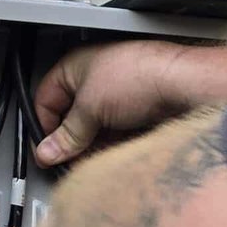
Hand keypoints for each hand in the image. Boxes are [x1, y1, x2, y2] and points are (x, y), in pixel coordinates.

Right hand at [34, 40, 185, 166]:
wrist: (184, 84)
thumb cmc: (141, 76)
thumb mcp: (90, 108)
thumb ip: (66, 134)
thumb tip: (48, 151)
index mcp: (75, 66)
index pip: (45, 99)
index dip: (42, 125)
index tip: (45, 149)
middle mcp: (95, 79)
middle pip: (70, 117)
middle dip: (68, 140)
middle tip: (67, 159)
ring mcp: (116, 96)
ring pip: (92, 129)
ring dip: (89, 146)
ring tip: (89, 161)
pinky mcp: (135, 113)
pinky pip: (113, 134)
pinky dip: (109, 147)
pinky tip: (109, 157)